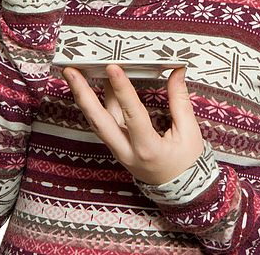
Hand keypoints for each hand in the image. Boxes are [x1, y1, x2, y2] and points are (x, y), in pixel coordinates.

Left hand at [62, 64, 203, 184]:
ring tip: (74, 73)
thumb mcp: (188, 132)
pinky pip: (101, 122)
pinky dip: (94, 102)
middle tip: (71, 71)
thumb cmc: (186, 163)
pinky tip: (91, 85)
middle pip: (98, 121)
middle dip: (82, 93)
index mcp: (148, 149)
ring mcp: (117, 150)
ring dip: (83, 96)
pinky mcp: (115, 145)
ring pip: (96, 120)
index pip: (132, 114)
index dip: (122, 89)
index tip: (113, 68)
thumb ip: (180, 100)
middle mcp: (126, 151)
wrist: (180, 190)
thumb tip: (176, 72)